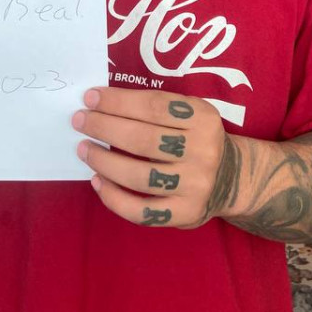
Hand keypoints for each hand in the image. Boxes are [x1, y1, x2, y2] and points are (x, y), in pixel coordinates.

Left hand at [71, 87, 238, 228]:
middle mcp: (203, 152)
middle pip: (142, 139)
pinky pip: (141, 211)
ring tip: (83, 149)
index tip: (90, 97)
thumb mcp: (191, 114)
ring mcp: (194, 186)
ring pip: (138, 176)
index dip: (118, 101)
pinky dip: (114, 198)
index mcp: (203, 119)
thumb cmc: (197, 138)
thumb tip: (101, 103)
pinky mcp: (184, 213)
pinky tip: (97, 181)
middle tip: (80, 120)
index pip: (153, 106)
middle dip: (104, 128)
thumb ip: (156, 108)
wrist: (231, 178)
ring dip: (103, 161)